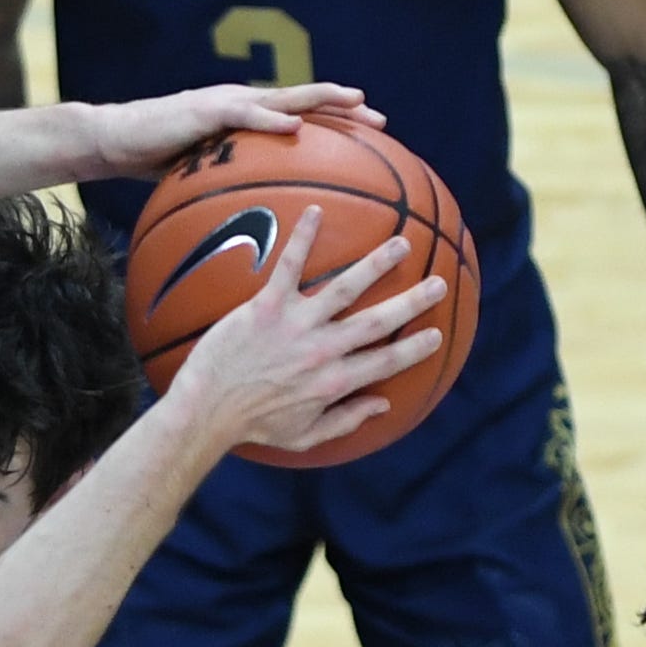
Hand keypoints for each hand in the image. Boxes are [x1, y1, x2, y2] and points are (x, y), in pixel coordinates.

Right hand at [80, 80, 379, 177]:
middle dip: (346, 108)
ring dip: (323, 100)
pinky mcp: (206, 111)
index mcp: (249, 118)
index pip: (303, 116)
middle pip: (307, 102)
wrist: (114, 139)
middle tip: (382, 120)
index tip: (373, 133)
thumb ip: (231, 183)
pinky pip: (245, 115)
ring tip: (356, 102)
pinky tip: (294, 126)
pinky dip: (271, 119)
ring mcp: (228, 103)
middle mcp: (246, 104)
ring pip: (286, 98)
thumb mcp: (202, 175)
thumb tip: (254, 218)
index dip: (338, 121)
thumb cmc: (155, 160)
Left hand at [167, 210, 450, 461]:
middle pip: (378, 322)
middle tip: (438, 283)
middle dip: (412, 302)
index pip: (387, 362)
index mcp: (335, 382)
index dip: (415, 349)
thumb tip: (382, 406)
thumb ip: (345, 421)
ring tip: (400, 243)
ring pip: (345, 288)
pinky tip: (317, 210)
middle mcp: (323, 350)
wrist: (206, 409)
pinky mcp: (267, 307)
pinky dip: (302, 238)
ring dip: (375, 264)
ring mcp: (296, 325)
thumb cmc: (253, 425)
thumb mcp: (304, 436)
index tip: (437, 335)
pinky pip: (289, 266)